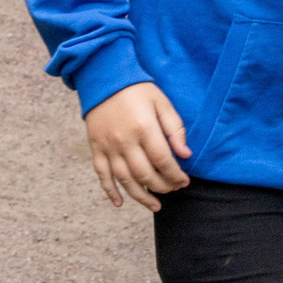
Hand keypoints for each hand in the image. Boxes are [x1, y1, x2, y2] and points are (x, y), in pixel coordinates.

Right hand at [82, 82, 190, 210]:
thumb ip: (175, 129)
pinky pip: (102, 175)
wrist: (103, 77)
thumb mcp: (162, 103)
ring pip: (125, 180)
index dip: (176, 175)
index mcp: (143, 128)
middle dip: (162, 187)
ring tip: (155, 206)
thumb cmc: (136, 89)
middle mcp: (124, 141)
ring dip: (141, 196)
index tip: (184, 181)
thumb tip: (185, 155)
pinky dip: (110, 191)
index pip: (163, 161)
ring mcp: (108, 146)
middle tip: (173, 189)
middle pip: (145, 174)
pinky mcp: (96, 148)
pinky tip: (119, 203)